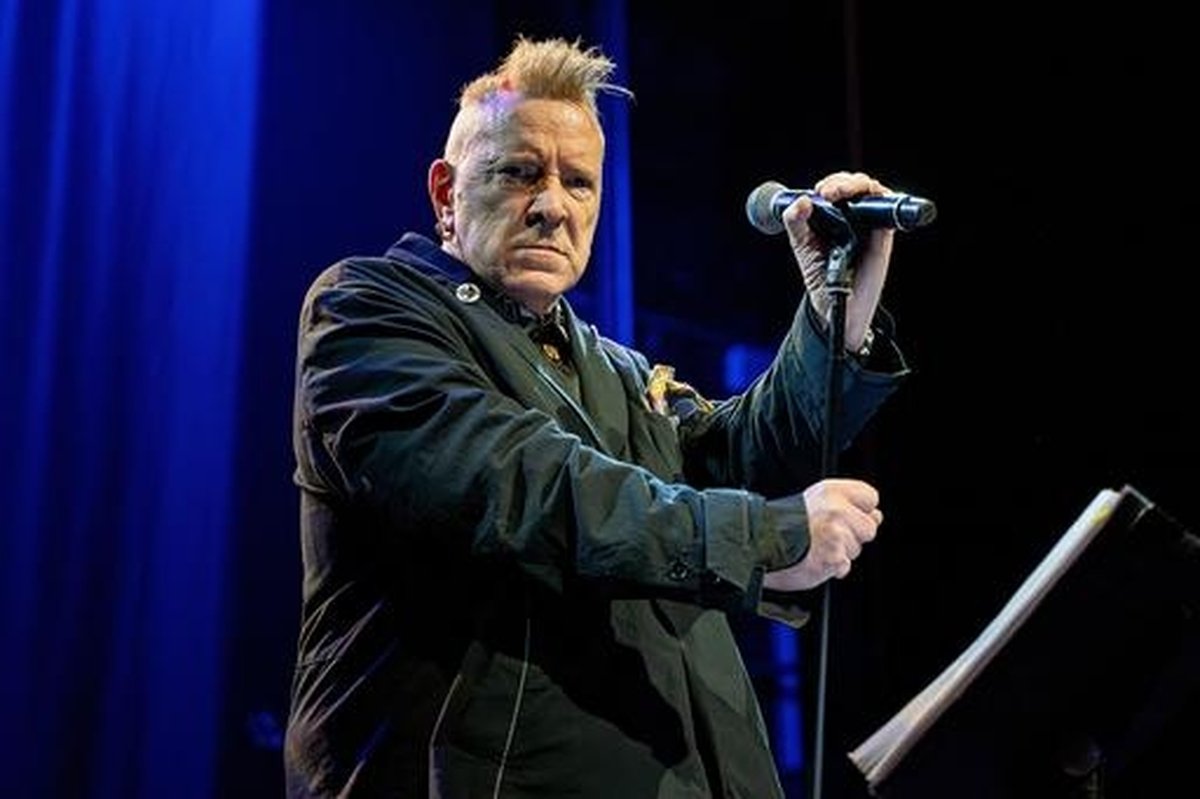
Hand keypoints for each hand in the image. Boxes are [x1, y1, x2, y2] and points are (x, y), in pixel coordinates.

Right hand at [763, 478, 881, 591]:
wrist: (760, 544)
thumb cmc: (784, 523)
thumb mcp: (816, 500)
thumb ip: (848, 504)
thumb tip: (876, 516)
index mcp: (832, 491)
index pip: (870, 498)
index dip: (860, 510)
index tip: (845, 515)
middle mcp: (836, 510)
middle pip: (870, 526)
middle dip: (853, 534)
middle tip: (827, 534)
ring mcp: (836, 535)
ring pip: (858, 548)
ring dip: (842, 551)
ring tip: (818, 546)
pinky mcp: (833, 558)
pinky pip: (845, 566)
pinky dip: (833, 567)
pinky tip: (816, 558)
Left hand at [782, 171, 894, 352]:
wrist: (836, 303)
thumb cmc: (820, 274)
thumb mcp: (801, 244)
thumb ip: (796, 222)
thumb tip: (801, 200)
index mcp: (833, 216)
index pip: (836, 187)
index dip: (831, 182)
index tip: (819, 190)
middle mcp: (853, 217)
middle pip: (854, 185)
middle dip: (842, 182)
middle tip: (828, 192)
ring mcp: (869, 224)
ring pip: (871, 191)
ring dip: (857, 184)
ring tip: (839, 193)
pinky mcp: (883, 235)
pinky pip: (887, 209)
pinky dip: (880, 196)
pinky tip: (867, 196)